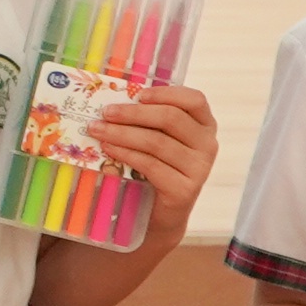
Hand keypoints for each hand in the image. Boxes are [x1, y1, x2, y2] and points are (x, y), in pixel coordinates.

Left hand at [83, 82, 222, 232]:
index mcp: (205, 125)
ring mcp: (199, 168)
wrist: (162, 212)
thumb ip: (149, 119)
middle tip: (105, 112)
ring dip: (122, 133)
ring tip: (97, 130)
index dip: (166, 93)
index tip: (138, 94)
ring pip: (156, 142)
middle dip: (133, 113)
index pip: (195, 99)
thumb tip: (115, 98)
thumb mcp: (159, 138)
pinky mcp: (185, 190)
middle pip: (171, 118)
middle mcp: (208, 144)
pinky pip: (150, 165)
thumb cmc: (158, 165)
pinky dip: (126, 154)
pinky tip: (109, 149)